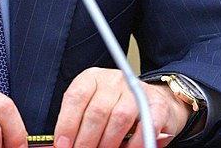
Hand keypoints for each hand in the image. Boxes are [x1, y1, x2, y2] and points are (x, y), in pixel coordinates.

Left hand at [52, 68, 189, 147]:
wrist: (156, 101)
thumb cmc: (118, 107)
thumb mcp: (94, 107)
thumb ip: (79, 121)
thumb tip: (64, 143)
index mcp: (92, 78)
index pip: (75, 97)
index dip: (67, 124)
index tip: (63, 144)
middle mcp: (114, 80)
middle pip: (96, 111)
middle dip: (86, 139)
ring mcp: (136, 91)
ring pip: (118, 118)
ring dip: (108, 143)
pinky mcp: (157, 105)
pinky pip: (144, 126)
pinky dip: (134, 144)